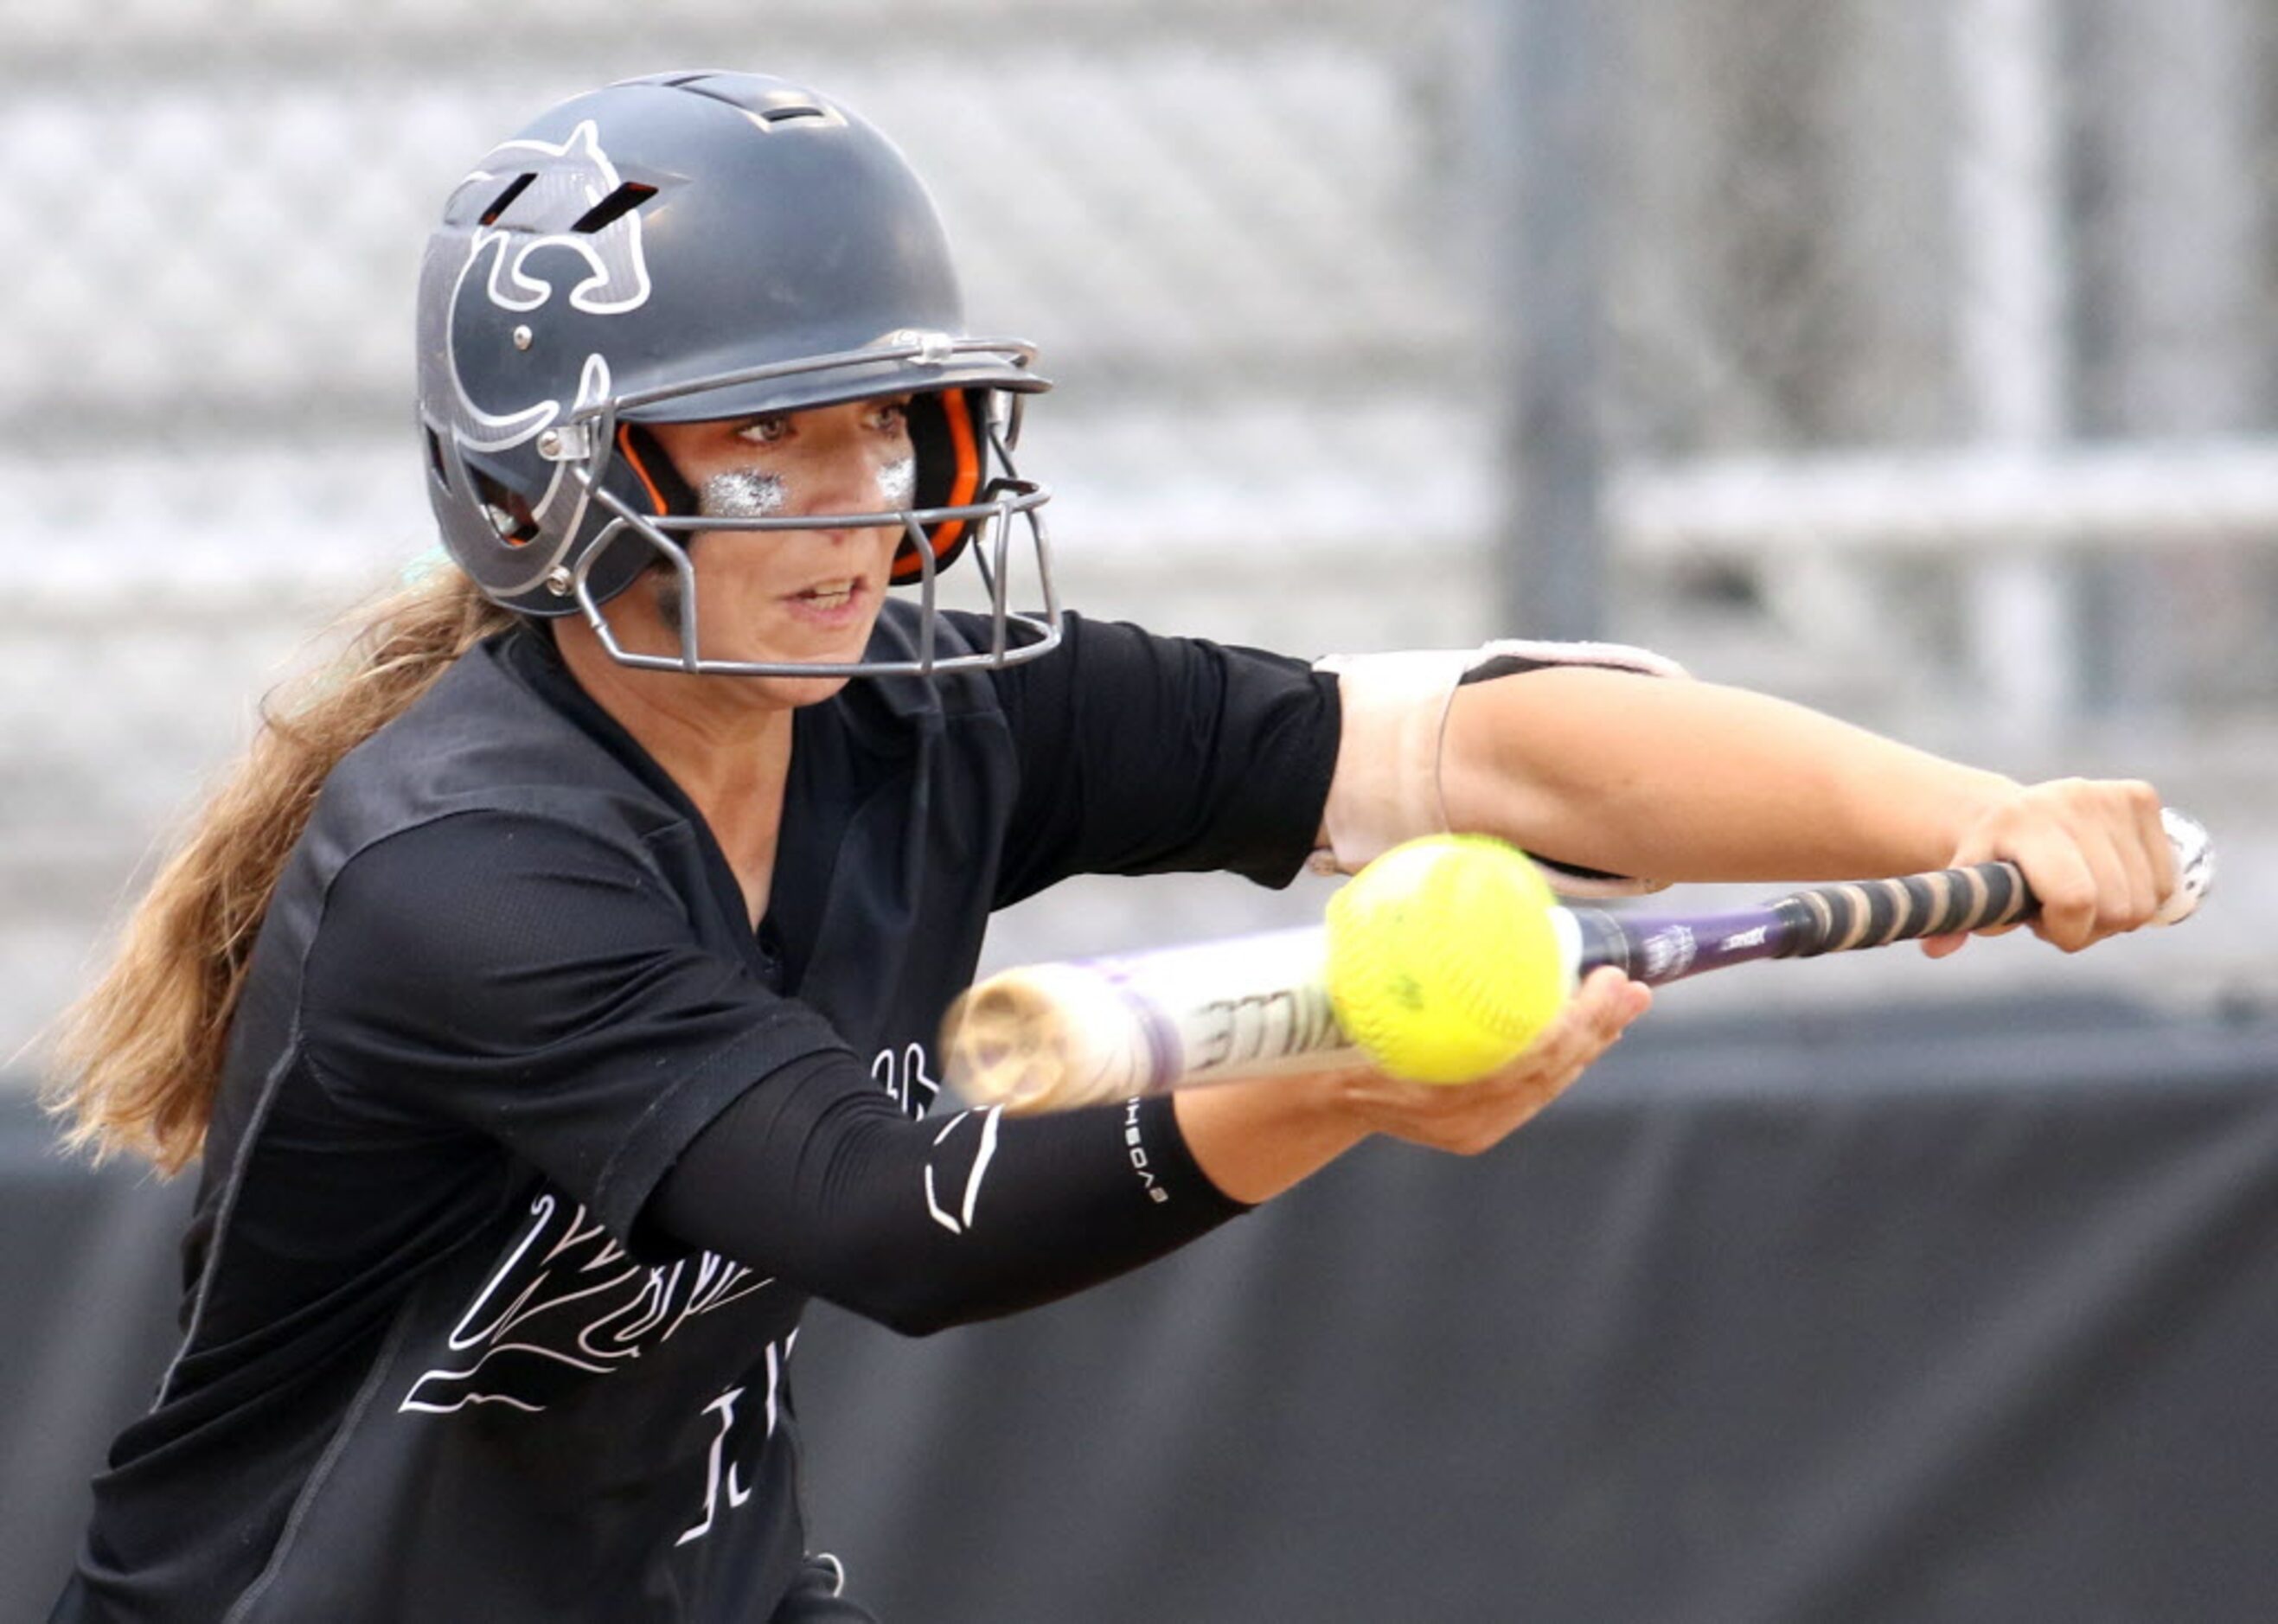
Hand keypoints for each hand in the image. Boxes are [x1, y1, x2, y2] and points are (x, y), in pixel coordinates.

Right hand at [1330, 967, 1650, 1154]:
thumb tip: (1420, 886)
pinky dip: (1566, 1058)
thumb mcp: (1352, 995)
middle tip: (1628, 984)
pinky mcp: (1478, 1129)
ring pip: (1547, 1086)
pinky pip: (1534, 1092)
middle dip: (1596, 1028)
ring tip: (1627, 1000)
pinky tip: (1594, 1029)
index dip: (1569, 1024)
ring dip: (1592, 1041)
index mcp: (1429, 1094)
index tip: (1599, 981)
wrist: (1317, 1092)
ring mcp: (1471, 1129)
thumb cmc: (1331, 1032)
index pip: (1521, 1063)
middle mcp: (1459, 1119)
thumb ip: (1387, 955)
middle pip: (1546, 1074)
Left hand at [1921, 777, 2173, 957]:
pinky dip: (2140, 895)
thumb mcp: (1966, 887)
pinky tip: (2107, 880)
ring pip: (2146, 901)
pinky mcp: (2140, 796)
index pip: (2075, 897)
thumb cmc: (1992, 863)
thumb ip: (1954, 916)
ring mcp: (2109, 795)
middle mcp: (2069, 800)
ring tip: (2078, 895)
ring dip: (2115, 915)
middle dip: (2088, 927)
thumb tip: (1937, 948)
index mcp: (2022, 823)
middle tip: (2057, 912)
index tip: (2046, 931)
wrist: (2015, 815)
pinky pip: (2165, 881)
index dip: (2068, 931)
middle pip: (2117, 908)